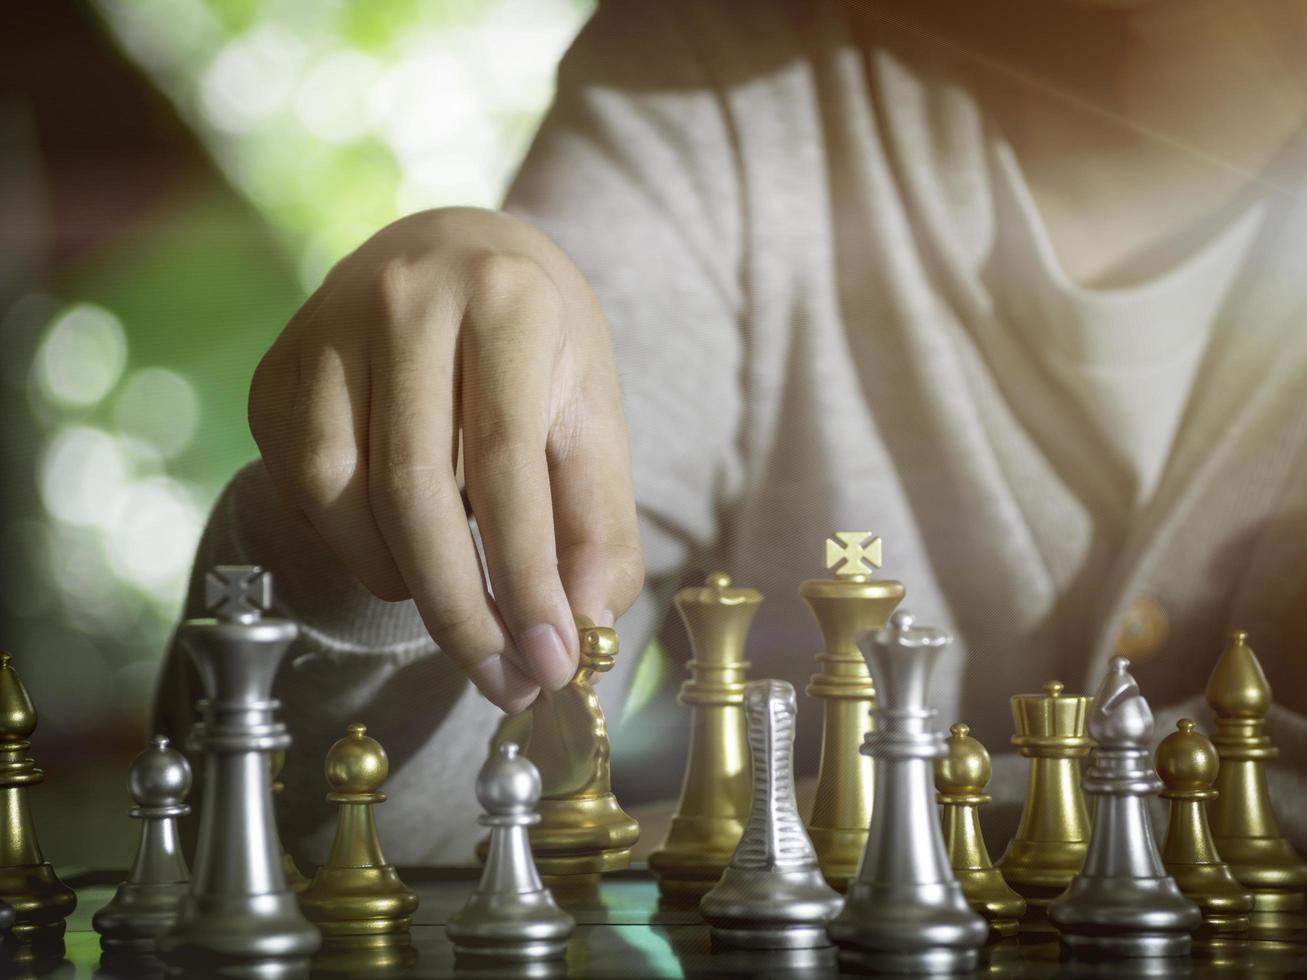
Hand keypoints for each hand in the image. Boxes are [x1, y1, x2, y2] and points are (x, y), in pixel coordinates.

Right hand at [249, 208, 643, 711]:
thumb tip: (585, 624)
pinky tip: (404, 549)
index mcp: (504, 299)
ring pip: (344, 496)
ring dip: (407, 580)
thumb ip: (597, 518)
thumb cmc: (538, 348)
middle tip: (504, 682)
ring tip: (463, 605)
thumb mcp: (590, 416)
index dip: (526, 576)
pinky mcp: (278, 371)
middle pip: (414, 489)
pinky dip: (360, 545)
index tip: (551, 662)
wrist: (456, 256)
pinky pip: (308, 488)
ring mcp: (326, 329)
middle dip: (462, 609)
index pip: (505, 463)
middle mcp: (405, 298)